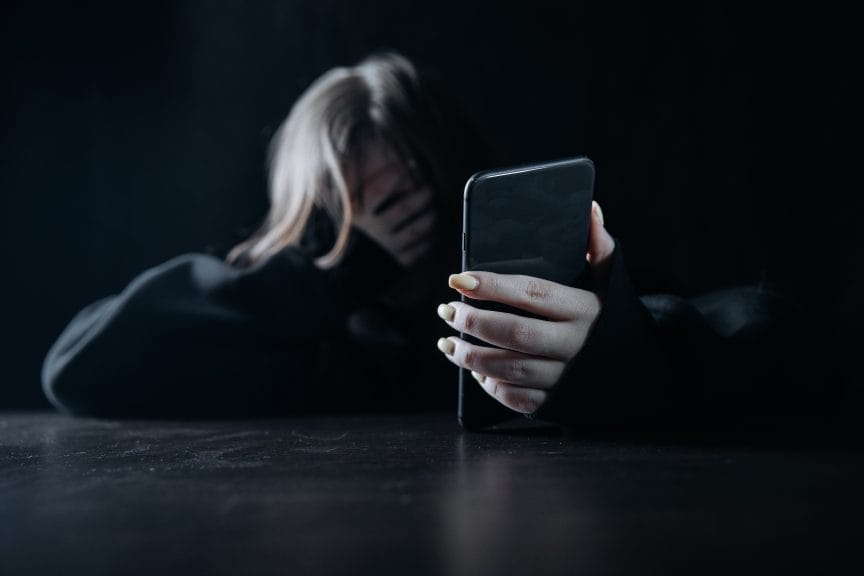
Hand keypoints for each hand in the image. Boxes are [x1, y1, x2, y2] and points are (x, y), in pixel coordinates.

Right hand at [350, 146, 436, 267]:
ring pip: (416, 229)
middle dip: (421, 195)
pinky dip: (428, 239)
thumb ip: (351, 183)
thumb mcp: (345, 206)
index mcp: (358, 214)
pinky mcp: (398, 262)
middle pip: (404, 208)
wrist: (346, 267)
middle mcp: (374, 231)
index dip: (393, 175)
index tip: (404, 166)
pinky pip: (420, 250)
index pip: (377, 191)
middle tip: (429, 188)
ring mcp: (388, 247)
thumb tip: (364, 155)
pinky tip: (431, 231)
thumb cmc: (348, 229)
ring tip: (433, 209)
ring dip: (429, 217)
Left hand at [436, 201, 614, 413]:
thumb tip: (590, 208)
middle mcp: (574, 344)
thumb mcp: (612, 281)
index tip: (458, 279)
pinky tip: (476, 372)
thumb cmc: (614, 316)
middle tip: (447, 310)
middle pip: (515, 334)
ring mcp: (565, 376)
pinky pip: (517, 398)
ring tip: (447, 342)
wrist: (642, 370)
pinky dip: (492, 386)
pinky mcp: (558, 402)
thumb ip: (599, 246)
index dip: (492, 285)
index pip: (531, 293)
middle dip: (474, 322)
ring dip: (471, 356)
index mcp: (584, 309)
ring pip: (510, 368)